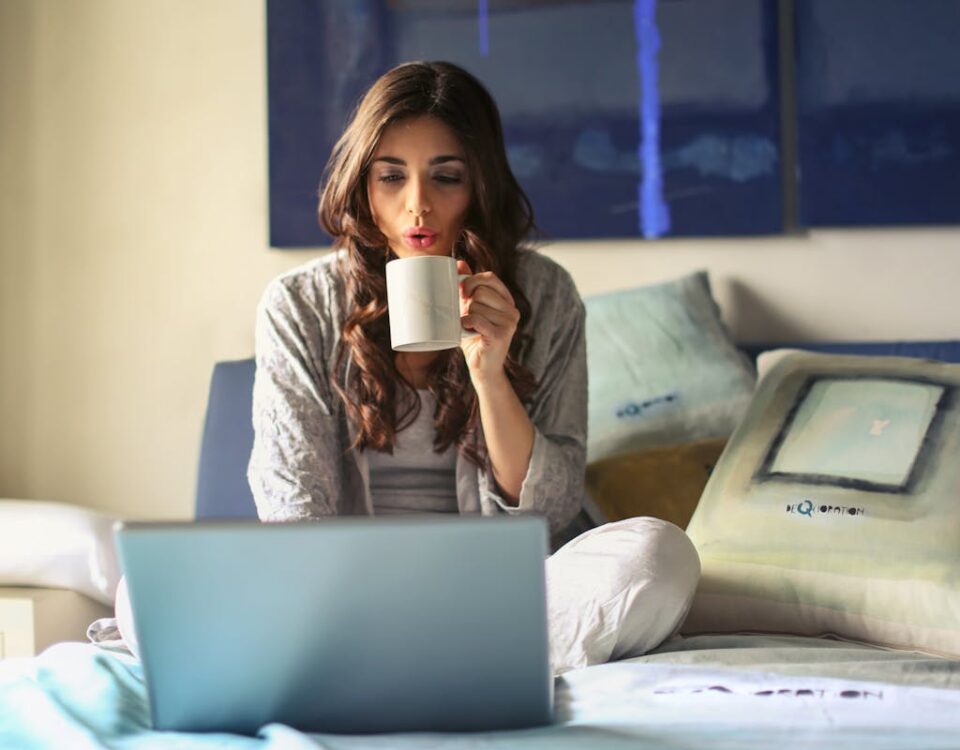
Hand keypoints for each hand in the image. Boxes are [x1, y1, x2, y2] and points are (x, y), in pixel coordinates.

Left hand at [457, 259, 519, 383]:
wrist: (483, 367)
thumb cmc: (475, 338)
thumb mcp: (470, 309)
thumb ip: (468, 287)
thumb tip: (459, 263)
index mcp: (507, 301)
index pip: (490, 277)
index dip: (472, 280)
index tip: (462, 292)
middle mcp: (512, 310)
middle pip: (481, 291)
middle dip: (468, 303)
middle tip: (467, 316)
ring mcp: (509, 322)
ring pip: (476, 305)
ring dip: (466, 316)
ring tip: (470, 328)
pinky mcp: (501, 334)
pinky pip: (476, 319)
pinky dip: (466, 323)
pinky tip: (466, 330)